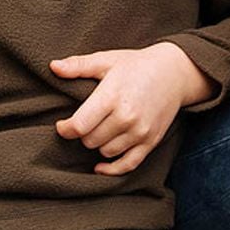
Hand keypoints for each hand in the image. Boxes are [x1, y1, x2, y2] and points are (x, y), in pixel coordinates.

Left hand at [52, 42, 214, 174]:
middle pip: (89, 141)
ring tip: (104, 128)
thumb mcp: (108, 60)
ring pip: (105, 152)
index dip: (65, 128)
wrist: (177, 70)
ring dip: (100, 144)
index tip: (64, 124)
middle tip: (90, 120)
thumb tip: (53, 67)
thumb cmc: (137, 65)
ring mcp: (140, 130)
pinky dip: (112, 169)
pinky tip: (101, 165)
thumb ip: (79, 65)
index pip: (78, 127)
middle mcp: (127, 116)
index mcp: (112, 96)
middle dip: (85, 133)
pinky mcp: (151, 140)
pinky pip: (127, 165)